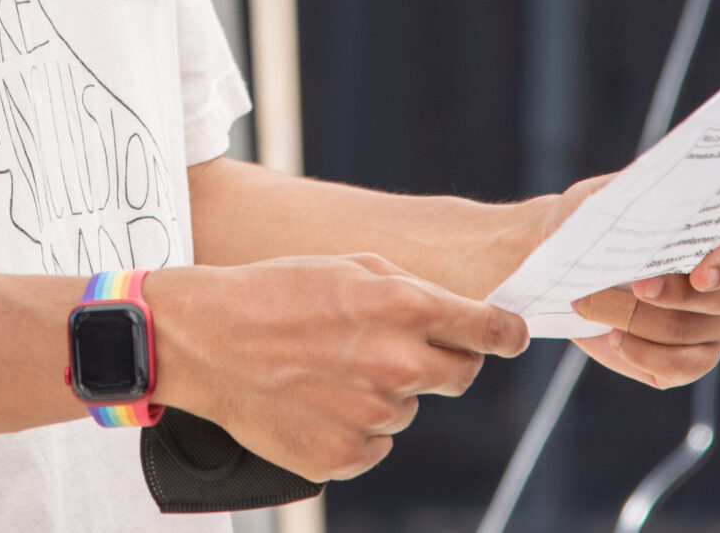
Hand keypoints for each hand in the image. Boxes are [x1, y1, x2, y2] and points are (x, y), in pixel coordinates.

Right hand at [147, 254, 527, 482]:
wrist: (209, 339)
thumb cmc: (279, 290)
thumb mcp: (350, 264)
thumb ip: (414, 289)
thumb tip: (462, 316)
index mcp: (402, 307)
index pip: (487, 330)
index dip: (505, 332)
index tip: (510, 335)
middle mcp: (396, 365)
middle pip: (460, 374)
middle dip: (444, 358)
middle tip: (400, 342)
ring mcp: (372, 416)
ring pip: (411, 406)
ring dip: (389, 387)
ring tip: (333, 363)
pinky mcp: (346, 455)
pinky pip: (377, 440)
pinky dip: (357, 421)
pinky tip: (319, 395)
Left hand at [570, 207, 719, 387]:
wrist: (571, 266)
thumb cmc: (591, 225)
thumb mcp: (600, 202)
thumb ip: (622, 200)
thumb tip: (638, 202)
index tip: (699, 276)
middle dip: (678, 295)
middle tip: (638, 287)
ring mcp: (718, 321)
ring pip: (697, 331)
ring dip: (644, 321)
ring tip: (599, 307)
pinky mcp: (696, 355)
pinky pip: (684, 366)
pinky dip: (646, 355)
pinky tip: (616, 338)